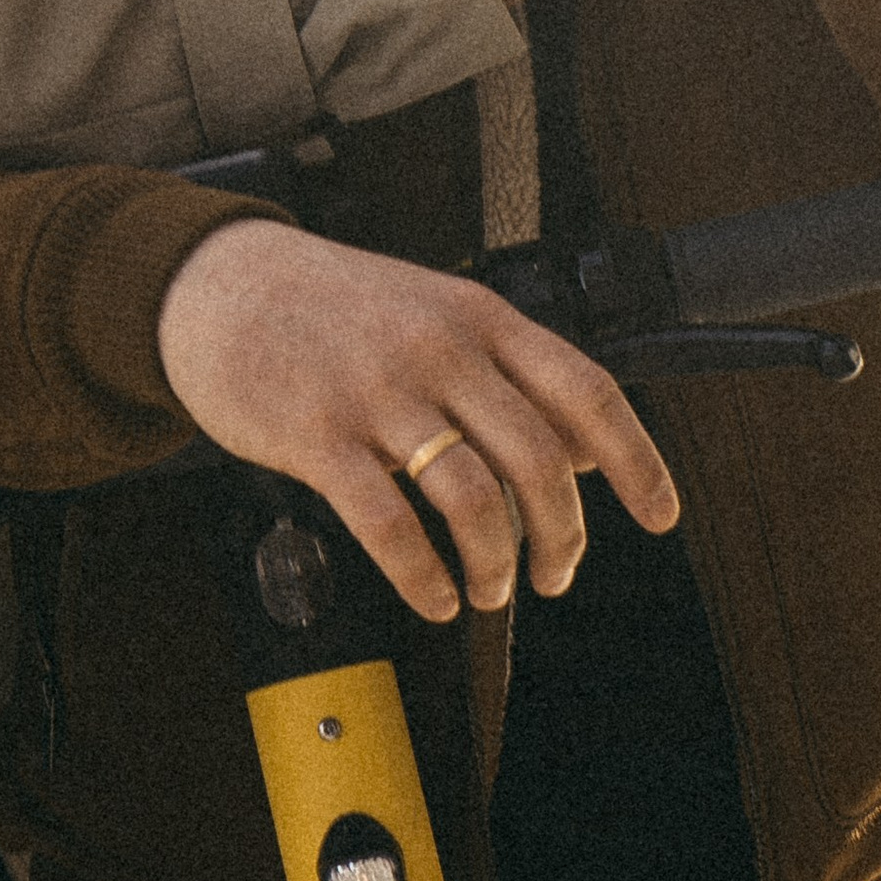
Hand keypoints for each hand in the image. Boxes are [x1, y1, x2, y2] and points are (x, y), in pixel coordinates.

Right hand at [156, 220, 678, 623]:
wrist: (218, 284)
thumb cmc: (332, 305)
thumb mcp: (436, 312)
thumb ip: (509, 374)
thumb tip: (584, 451)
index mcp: (480, 317)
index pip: (586, 390)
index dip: (637, 459)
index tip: (662, 513)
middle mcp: (440, 350)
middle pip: (537, 459)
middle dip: (561, 535)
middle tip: (555, 574)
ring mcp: (378, 392)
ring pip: (470, 499)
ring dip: (494, 564)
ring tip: (488, 589)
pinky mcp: (319, 436)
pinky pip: (389, 525)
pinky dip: (422, 577)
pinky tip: (430, 596)